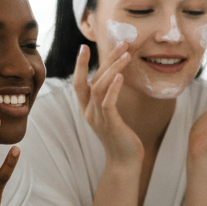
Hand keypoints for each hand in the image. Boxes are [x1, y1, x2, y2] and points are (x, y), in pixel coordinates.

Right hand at [73, 43, 141, 165]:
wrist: (124, 162)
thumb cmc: (120, 137)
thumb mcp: (110, 115)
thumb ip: (107, 98)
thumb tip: (113, 78)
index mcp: (87, 108)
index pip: (79, 82)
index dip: (81, 65)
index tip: (84, 46)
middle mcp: (89, 112)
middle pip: (91, 80)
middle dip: (105, 60)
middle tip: (120, 43)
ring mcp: (98, 119)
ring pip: (99, 88)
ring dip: (113, 69)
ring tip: (127, 54)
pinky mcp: (110, 124)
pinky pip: (108, 103)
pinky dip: (114, 88)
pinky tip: (122, 76)